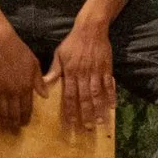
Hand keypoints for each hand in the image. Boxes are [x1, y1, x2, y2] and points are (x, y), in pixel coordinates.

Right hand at [0, 31, 44, 129]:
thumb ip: (39, 81)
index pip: (27, 107)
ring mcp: (0, 91)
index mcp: (26, 87)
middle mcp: (14, 92)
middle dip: (15, 123)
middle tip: (15, 130)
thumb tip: (45, 97)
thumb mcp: (35, 65)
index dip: (26, 117)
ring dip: (4, 121)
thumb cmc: (20, 52)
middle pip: (14, 112)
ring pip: (2, 111)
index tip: (25, 123)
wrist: (1, 44)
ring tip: (5, 128)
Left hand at [48, 15, 116, 131]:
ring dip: (99, 108)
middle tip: (88, 128)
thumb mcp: (60, 54)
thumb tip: (45, 83)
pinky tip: (113, 106)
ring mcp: (96, 72)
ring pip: (97, 94)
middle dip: (86, 114)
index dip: (70, 110)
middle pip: (84, 97)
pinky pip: (109, 84)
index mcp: (70, 72)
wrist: (90, 29)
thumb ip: (54, 69)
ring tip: (101, 122)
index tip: (71, 123)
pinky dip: (111, 95)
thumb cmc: (73, 42)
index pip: (69, 95)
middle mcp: (83, 74)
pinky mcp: (106, 68)